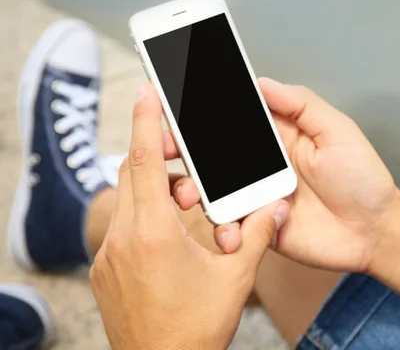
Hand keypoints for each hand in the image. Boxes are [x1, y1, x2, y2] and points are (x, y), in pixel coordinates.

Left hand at [90, 83, 288, 349]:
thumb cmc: (197, 328)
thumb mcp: (236, 278)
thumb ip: (258, 234)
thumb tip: (276, 206)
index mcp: (155, 233)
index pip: (145, 161)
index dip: (146, 120)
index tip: (148, 91)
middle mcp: (123, 238)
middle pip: (132, 174)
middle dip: (153, 150)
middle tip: (175, 140)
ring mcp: (109, 256)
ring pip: (125, 199)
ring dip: (150, 184)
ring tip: (180, 190)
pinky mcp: (106, 270)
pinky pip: (121, 224)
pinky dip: (142, 211)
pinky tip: (166, 226)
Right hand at [177, 78, 398, 271]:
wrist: (375, 231)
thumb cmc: (362, 177)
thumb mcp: (337, 132)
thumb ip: (301, 105)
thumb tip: (261, 81)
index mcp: (275, 136)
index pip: (232, 117)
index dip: (203, 109)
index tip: (174, 101)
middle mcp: (258, 164)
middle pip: (210, 152)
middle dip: (180, 146)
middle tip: (161, 144)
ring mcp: (254, 195)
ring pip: (210, 188)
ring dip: (190, 186)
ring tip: (187, 191)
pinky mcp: (257, 226)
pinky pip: (228, 224)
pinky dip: (218, 225)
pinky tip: (227, 228)